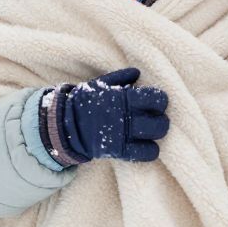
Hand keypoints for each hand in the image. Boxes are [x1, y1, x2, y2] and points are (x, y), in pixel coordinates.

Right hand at [46, 68, 169, 164]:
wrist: (66, 125)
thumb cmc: (85, 101)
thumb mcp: (100, 84)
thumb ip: (120, 77)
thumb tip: (137, 72)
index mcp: (123, 98)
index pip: (156, 98)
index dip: (160, 100)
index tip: (156, 102)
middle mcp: (126, 117)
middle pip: (160, 121)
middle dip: (162, 119)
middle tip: (156, 118)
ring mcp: (123, 135)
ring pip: (156, 136)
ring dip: (158, 133)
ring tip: (152, 131)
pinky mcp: (119, 150)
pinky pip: (145, 154)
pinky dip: (150, 150)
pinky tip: (146, 145)